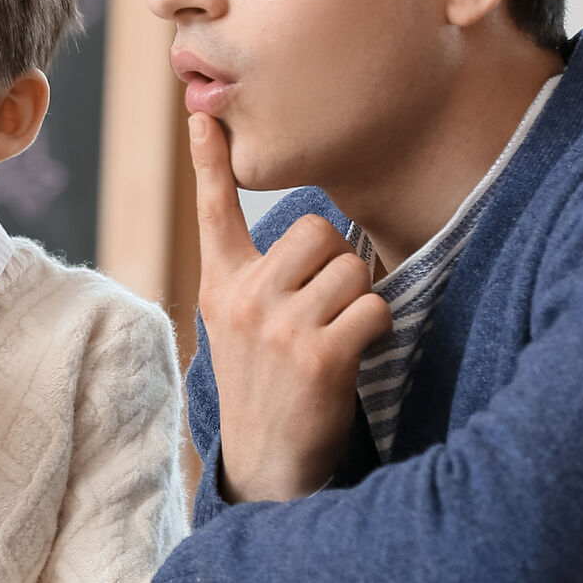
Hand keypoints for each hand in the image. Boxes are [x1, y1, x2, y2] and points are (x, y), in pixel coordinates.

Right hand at [190, 112, 392, 502]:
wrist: (267, 467)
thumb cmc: (267, 387)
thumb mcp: (237, 327)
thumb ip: (257, 279)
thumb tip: (316, 234)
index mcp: (221, 284)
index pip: (214, 210)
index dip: (208, 160)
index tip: (202, 115)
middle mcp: (243, 298)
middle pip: (315, 230)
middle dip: (337, 262)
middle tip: (327, 306)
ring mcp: (278, 326)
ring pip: (351, 267)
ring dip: (361, 299)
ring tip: (339, 336)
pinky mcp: (318, 356)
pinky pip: (373, 307)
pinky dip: (380, 328)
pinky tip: (357, 355)